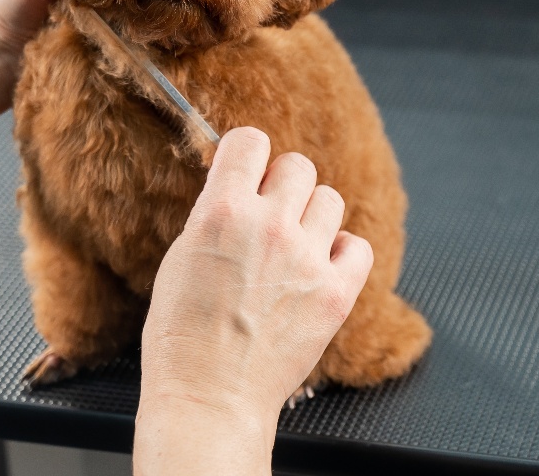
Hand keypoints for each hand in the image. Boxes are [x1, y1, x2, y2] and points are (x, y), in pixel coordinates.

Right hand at [135, 127, 372, 474]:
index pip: (250, 141)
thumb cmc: (183, 337)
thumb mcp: (181, 257)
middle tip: (269, 214)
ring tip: (292, 246)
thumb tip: (240, 182)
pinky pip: (358, 245)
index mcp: (223, 212)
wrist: (209, 397)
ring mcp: (307, 259)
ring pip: (330, 199)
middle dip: (282, 185)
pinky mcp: (336, 293)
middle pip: (298, 166)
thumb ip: (215, 213)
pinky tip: (320, 266)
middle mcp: (270, 227)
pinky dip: (341, 252)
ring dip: (311, 216)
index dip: (248, 154)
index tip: (247, 169)